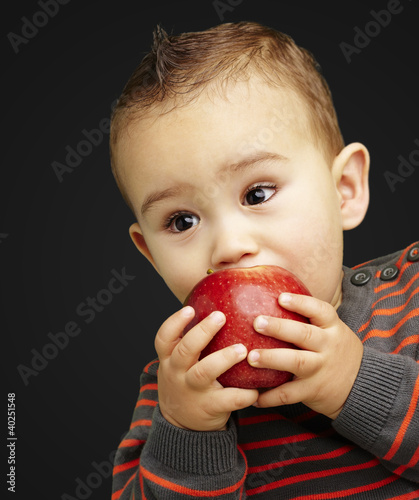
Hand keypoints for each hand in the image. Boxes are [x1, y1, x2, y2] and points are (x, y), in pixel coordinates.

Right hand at [155, 306, 258, 430]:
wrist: (182, 425)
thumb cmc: (186, 381)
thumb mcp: (179, 363)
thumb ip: (192, 340)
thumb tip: (218, 304)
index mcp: (169, 359)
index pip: (164, 338)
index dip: (175, 322)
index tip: (189, 308)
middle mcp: (177, 373)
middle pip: (185, 350)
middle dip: (202, 332)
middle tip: (220, 316)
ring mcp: (192, 390)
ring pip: (204, 372)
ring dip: (223, 359)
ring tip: (242, 349)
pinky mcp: (208, 407)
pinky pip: (227, 400)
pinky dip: (243, 394)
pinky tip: (257, 388)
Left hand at [248, 293, 363, 418]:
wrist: (362, 387)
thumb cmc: (336, 351)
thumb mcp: (333, 330)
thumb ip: (310, 318)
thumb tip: (275, 295)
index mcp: (332, 328)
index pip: (320, 311)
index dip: (301, 303)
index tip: (280, 297)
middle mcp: (328, 347)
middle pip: (304, 335)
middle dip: (279, 328)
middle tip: (257, 322)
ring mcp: (320, 369)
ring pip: (296, 362)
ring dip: (272, 359)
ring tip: (251, 357)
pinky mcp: (313, 390)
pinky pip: (290, 394)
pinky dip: (271, 396)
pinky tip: (254, 396)